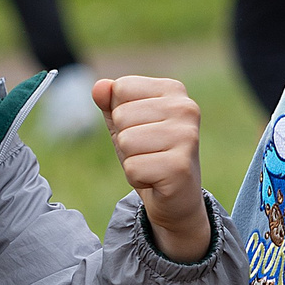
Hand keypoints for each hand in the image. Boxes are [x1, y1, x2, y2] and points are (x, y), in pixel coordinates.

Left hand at [94, 76, 212, 260]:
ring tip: (152, 165)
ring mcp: (186, 137)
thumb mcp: (126, 124)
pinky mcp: (180, 166)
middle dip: (126, 140)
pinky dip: (137, 178)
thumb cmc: (150, 154)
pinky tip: (156, 180)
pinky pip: (133, 168)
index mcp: (174, 90)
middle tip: (148, 152)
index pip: (121, 87)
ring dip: (131, 160)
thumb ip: (111, 103)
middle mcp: (185, 109)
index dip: (121, 115)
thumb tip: (98, 87)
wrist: (177, 198)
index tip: (143, 130)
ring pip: (126, 142)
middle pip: (121, 115)